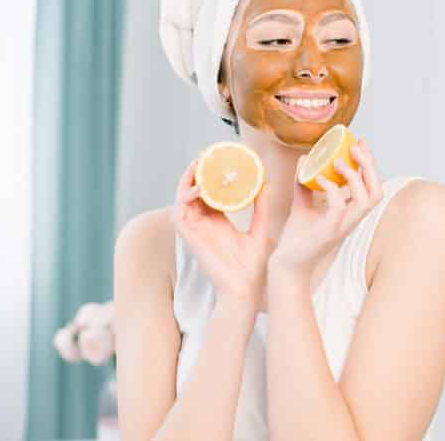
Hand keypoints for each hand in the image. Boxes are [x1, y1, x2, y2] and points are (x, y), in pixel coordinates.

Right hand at [170, 157, 274, 310]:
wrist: (246, 291)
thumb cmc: (253, 267)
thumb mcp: (260, 229)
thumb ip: (261, 208)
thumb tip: (265, 183)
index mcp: (217, 221)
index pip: (209, 191)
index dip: (210, 174)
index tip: (220, 157)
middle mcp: (203, 223)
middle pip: (193, 190)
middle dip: (197, 171)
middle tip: (207, 154)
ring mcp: (194, 230)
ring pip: (182, 197)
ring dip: (188, 179)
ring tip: (200, 164)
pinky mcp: (188, 238)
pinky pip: (179, 213)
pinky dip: (185, 198)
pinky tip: (200, 188)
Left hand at [269, 139, 383, 281]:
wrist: (285, 263)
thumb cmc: (297, 238)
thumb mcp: (302, 204)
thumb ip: (305, 184)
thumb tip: (305, 159)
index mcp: (350, 213)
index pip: (371, 186)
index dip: (370, 164)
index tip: (360, 143)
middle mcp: (352, 219)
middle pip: (377, 191)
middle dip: (370, 167)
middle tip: (355, 148)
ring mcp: (343, 226)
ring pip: (367, 200)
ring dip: (354, 176)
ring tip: (336, 161)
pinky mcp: (330, 231)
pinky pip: (339, 206)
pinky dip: (332, 188)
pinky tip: (318, 178)